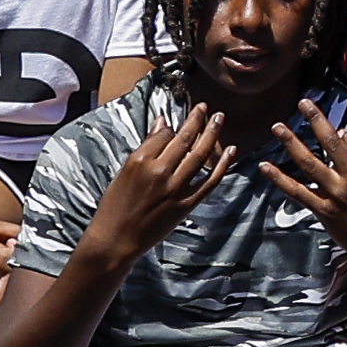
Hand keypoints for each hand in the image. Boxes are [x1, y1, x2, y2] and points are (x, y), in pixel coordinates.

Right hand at [87, 104, 239, 259]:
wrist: (116, 239)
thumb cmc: (115, 206)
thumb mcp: (124, 171)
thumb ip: (145, 147)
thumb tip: (161, 123)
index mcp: (140, 160)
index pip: (164, 134)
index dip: (173, 126)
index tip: (180, 121)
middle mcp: (159, 171)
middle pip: (184, 139)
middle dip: (197, 120)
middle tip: (206, 107)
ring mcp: (175, 188)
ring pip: (200, 155)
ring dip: (212, 134)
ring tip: (219, 118)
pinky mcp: (186, 204)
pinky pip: (209, 181)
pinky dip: (222, 165)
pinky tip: (231, 150)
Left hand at [253, 104, 346, 264]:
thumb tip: (342, 134)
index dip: (339, 129)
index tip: (326, 119)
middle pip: (330, 143)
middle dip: (315, 120)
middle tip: (302, 104)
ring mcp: (335, 194)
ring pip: (309, 163)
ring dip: (291, 143)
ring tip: (278, 127)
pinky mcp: (321, 210)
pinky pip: (296, 191)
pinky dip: (279, 178)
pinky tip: (266, 166)